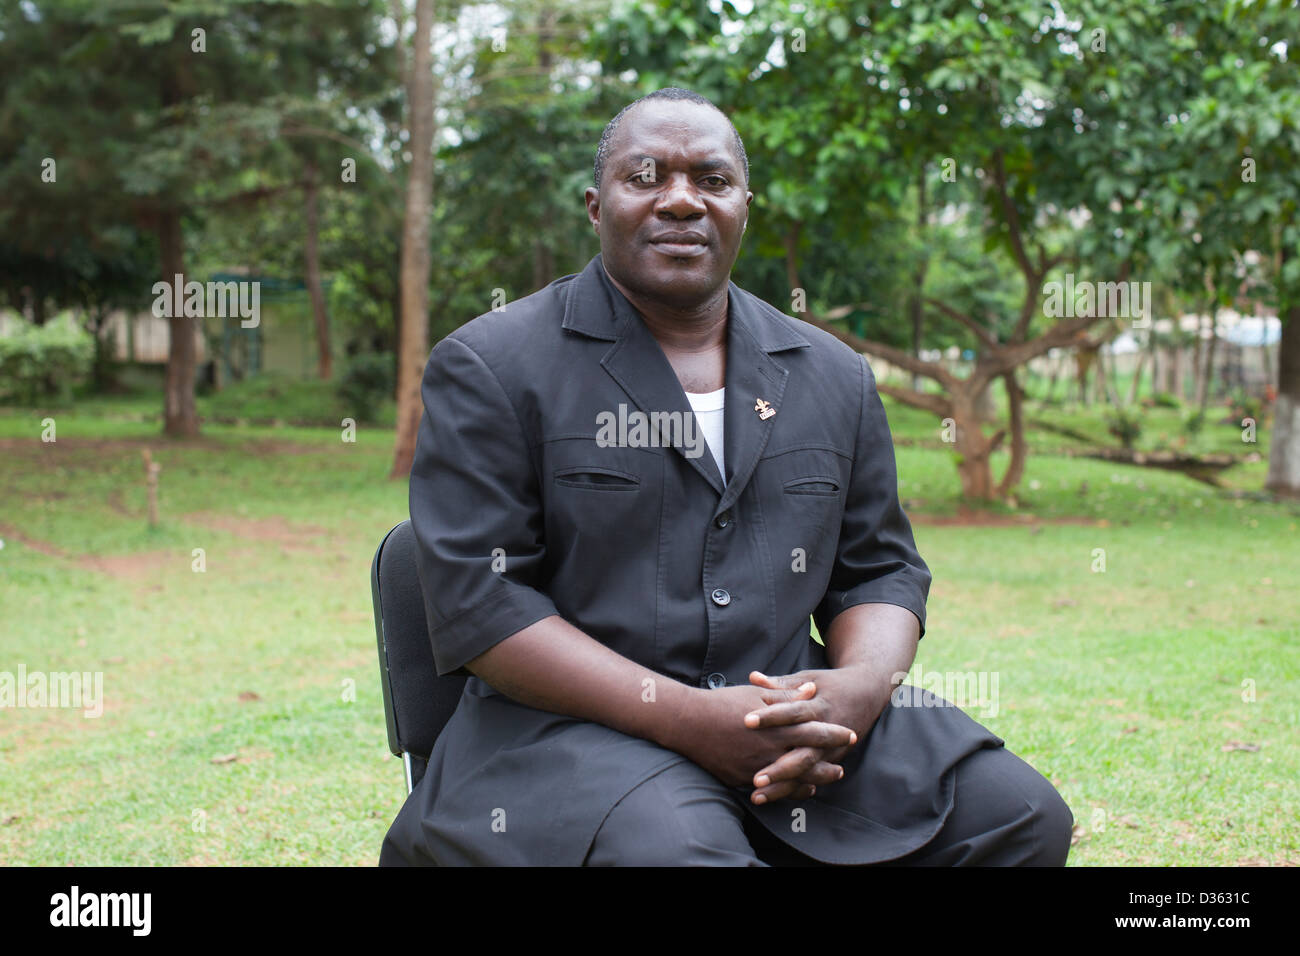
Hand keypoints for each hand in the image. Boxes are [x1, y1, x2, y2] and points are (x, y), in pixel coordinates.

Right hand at [673, 682, 857, 799]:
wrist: (688, 723)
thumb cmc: (722, 703)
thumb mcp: (756, 695)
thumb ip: (787, 695)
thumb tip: (812, 691)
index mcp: (776, 726)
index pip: (814, 731)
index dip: (834, 734)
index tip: (850, 735)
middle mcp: (769, 749)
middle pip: (808, 760)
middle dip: (827, 765)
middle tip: (842, 768)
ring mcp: (756, 767)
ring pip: (792, 780)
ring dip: (812, 781)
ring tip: (823, 782)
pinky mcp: (742, 778)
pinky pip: (772, 789)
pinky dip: (788, 790)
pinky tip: (798, 790)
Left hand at [743, 666, 887, 804]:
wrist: (867, 694)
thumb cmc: (830, 685)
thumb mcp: (807, 679)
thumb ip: (780, 684)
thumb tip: (753, 677)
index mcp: (818, 707)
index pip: (793, 713)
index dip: (771, 717)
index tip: (747, 721)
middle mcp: (827, 732)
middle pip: (803, 754)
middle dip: (779, 768)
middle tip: (756, 778)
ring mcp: (831, 751)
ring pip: (806, 773)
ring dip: (782, 785)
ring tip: (758, 794)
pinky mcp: (831, 761)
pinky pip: (810, 779)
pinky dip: (793, 790)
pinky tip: (773, 798)